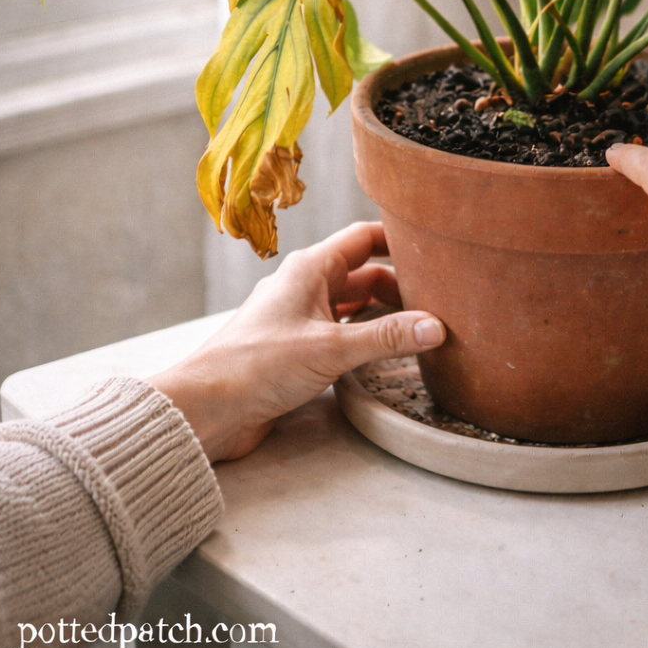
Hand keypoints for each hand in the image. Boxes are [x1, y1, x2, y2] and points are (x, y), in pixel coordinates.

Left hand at [148, 222, 444, 460]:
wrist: (207, 409)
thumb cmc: (256, 366)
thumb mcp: (332, 348)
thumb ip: (386, 337)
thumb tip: (435, 327)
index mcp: (310, 268)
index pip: (364, 237)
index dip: (399, 238)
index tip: (434, 247)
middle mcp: (306, 286)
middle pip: (364, 273)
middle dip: (400, 284)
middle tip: (440, 298)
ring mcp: (301, 318)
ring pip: (354, 305)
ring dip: (384, 312)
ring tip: (423, 323)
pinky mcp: (297, 349)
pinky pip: (341, 333)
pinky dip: (366, 336)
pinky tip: (387, 350)